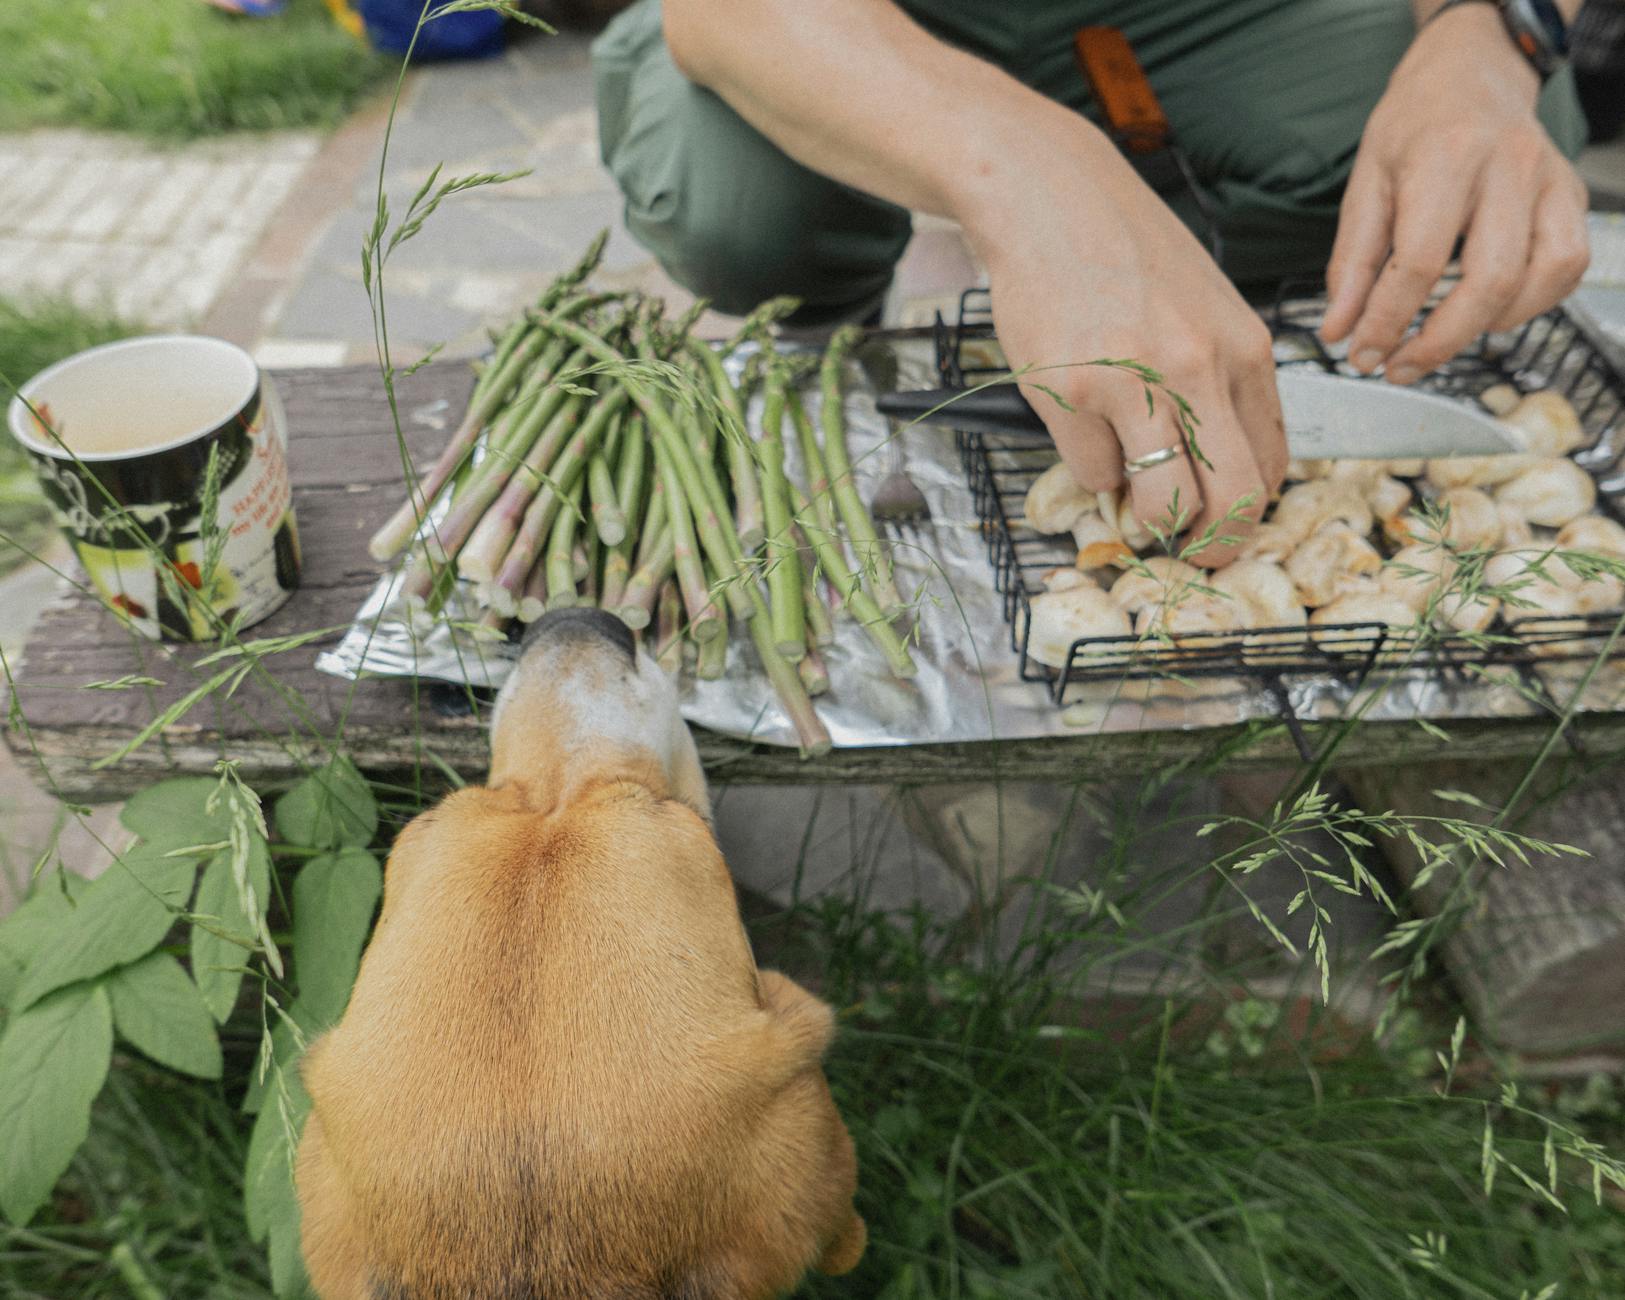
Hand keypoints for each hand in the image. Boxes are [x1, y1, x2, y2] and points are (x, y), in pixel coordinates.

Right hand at [955, 115, 1285, 566]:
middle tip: (1188, 552)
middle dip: (1213, 544)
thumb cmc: (1124, 253)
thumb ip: (1221, 380)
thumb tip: (1220, 467)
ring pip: (1163, 502)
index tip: (1223, 528)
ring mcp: (1135, 383)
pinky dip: (1089, 467)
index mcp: (1244, 349)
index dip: (1250, 514)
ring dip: (1145, 514)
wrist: (1048, 197)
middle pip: (1234, 499)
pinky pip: (1093, 474)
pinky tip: (1081, 425)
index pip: (1273, 465)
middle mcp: (1200, 368)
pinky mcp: (1072, 394)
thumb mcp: (1202, 307)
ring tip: (1127, 487)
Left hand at [1321, 2, 1589, 383]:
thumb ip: (1351, 262)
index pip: (1419, 262)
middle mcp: (1509, 168)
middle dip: (1440, 341)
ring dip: (1486, 328)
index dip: (1387, 320)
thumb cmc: (1414, 127)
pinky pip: (1566, 268)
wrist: (1470, 75)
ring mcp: (1549, 181)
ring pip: (1539, 279)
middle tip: (1398, 367)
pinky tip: (1487, 313)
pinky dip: (1531, 305)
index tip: (1361, 353)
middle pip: (1489, 280)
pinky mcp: (1570, 197)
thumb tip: (1338, 331)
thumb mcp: (1365, 184)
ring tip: (1439, 340)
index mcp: (1446, 158)